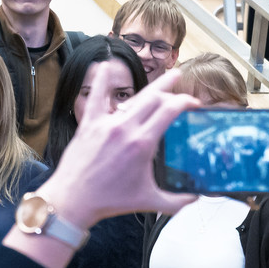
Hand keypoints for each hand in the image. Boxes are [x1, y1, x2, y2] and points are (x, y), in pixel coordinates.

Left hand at [33, 67, 199, 229]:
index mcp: (142, 143)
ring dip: (150, 85)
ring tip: (162, 76)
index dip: (185, 101)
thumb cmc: (108, 201)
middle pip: (154, 98)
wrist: (73, 201)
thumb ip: (177, 201)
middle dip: (171, 87)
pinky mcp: (88, 125)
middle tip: (180, 82)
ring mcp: (105, 125)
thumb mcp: (149, 201)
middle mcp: (125, 129)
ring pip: (132, 97)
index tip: (193, 103)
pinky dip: (100, 81)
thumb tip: (195, 198)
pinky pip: (96, 97)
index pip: (170, 110)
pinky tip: (105, 66)